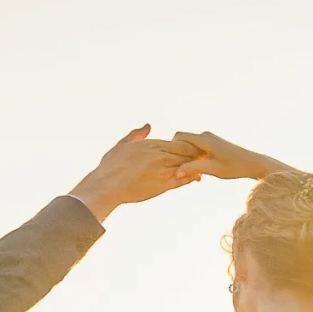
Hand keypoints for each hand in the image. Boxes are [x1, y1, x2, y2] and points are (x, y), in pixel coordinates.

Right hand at [70, 126, 200, 220]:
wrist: (107, 186)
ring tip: (203, 166)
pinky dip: (190, 178)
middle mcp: (160, 156)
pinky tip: (196, 178)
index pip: (179, 142)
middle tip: (205, 155)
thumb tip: (148, 125)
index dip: (189, 144)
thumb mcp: (123, 145)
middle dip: (196, 154)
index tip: (194, 146)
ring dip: (196, 165)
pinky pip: (181, 180)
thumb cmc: (111, 166)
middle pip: (186, 152)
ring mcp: (162, 171)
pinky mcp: (162, 186)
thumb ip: (137, 134)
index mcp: (152, 145)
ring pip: (186, 165)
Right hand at [170, 132, 289, 182]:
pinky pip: (197, 148)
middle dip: (178, 153)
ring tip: (187, 171)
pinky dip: (194, 157)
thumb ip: (194, 169)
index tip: (170, 161)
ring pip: (190, 145)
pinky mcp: (213, 144)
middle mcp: (206, 136)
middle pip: (183, 140)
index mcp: (204, 139)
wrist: (253, 163)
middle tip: (176, 169)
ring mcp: (209, 139)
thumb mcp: (213, 169)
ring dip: (186, 157)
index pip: (179, 136)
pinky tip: (197, 170)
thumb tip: (176, 173)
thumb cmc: (235, 167)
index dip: (171, 147)